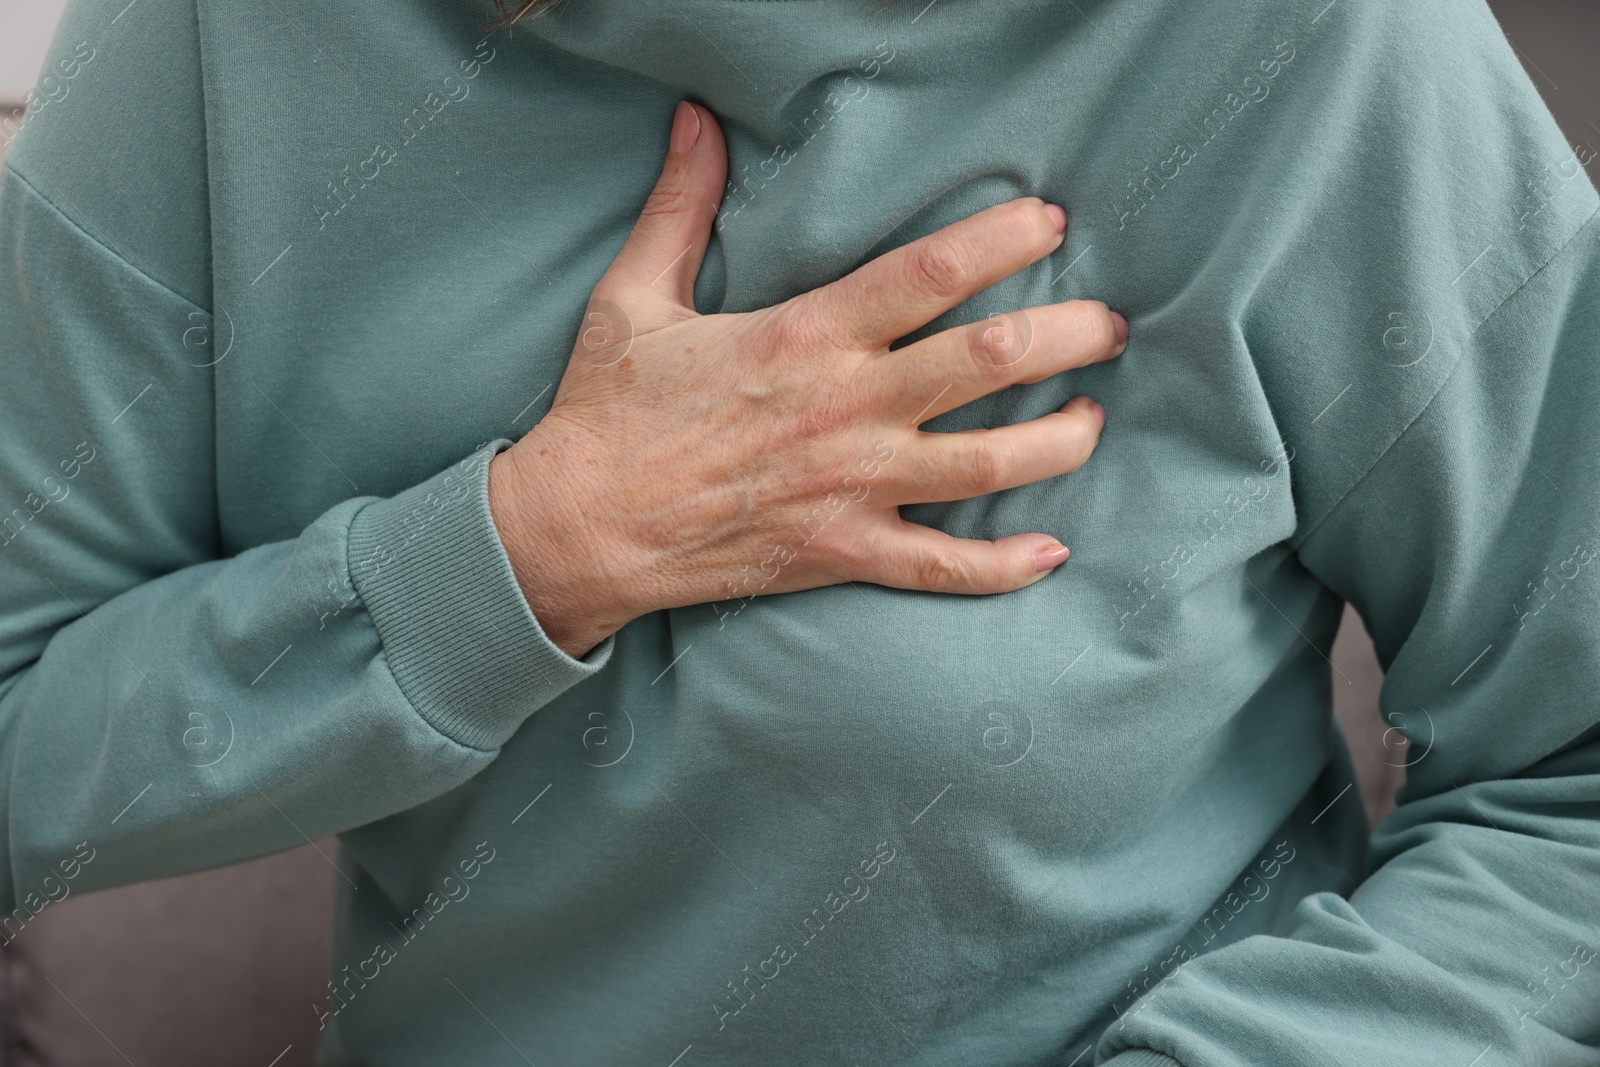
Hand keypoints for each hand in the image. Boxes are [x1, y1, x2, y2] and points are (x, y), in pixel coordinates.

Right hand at [489, 101, 1126, 657]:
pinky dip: (1003, 566)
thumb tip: (695, 122)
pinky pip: (942, 566)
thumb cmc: (609, 411)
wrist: (578, 528)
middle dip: (1069, 335)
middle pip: (990, 359)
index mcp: (808, 334)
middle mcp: (848, 407)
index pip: (932, 272)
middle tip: (1108, 325)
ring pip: (989, 465)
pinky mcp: (841, 554)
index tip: (1050, 224)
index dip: (1005, 239)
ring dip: (1059, 440)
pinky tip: (1051, 552)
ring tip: (1093, 418)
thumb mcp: (636, 295)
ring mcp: (851, 486)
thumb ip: (680, 205)